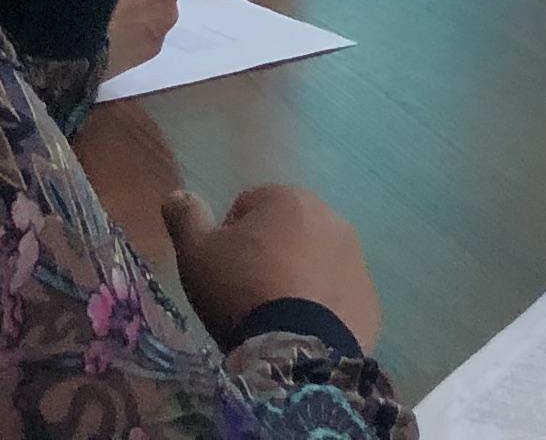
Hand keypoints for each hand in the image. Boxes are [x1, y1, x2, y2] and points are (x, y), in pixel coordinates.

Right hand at [162, 182, 381, 351]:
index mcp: (287, 199)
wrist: (296, 351)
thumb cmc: (241, 291)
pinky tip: (303, 332)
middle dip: (270, 254)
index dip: (229, 237)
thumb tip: (177, 194)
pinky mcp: (368, 298)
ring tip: (277, 316)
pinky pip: (338, 296)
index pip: (249, 206)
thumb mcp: (197, 254)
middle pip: (288, 232)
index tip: (222, 271)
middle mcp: (330, 218)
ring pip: (318, 262)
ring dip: (300, 278)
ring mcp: (356, 259)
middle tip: (248, 293)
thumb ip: (186, 219)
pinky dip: (323, 308)